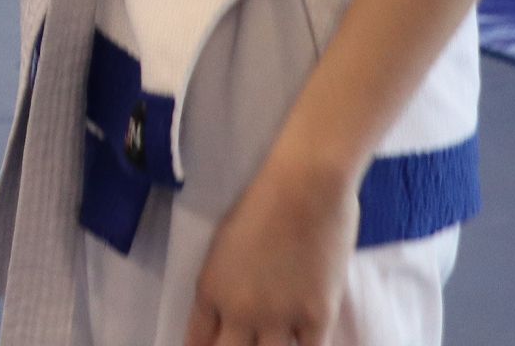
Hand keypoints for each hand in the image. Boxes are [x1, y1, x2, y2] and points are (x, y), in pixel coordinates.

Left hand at [184, 154, 359, 345]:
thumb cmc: (263, 198)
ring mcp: (279, 317)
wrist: (305, 184)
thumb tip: (231, 311)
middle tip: (244, 341)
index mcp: (211, 290)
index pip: (197, 342)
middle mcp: (239, 311)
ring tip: (275, 340)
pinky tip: (305, 341)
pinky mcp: (317, 316)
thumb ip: (226, 284)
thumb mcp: (225, 245)